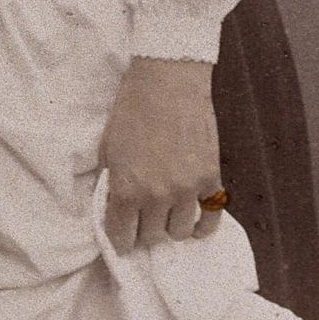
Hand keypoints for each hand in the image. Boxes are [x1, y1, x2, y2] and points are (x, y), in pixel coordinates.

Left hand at [99, 55, 223, 253]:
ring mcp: (187, 190)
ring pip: (180, 232)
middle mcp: (157, 196)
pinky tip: (195, 217)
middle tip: (144, 213)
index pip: (122, 239)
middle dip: (145, 228)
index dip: (121, 237)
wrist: (167, 80)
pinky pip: (211, 217)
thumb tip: (116, 205)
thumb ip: (111, 181)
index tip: (123, 231)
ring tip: (168, 208)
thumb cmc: (132, 107)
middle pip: (152, 237)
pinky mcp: (210, 178)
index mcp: (126, 189)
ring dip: (172, 223)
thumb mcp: (107, 146)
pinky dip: (203, 223)